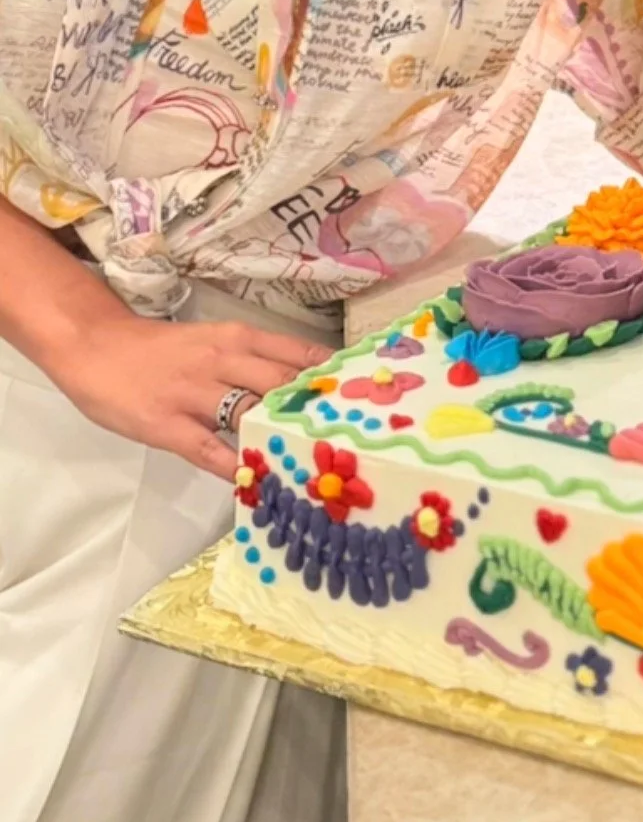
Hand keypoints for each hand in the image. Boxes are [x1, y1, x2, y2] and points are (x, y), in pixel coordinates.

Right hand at [43, 306, 330, 479]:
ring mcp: (194, 393)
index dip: (333, 379)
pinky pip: (208, 450)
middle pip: (282, 385)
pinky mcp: (167, 424)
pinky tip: (257, 483)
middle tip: (351, 441)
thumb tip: (306, 390)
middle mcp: (222, 360)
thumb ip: (257, 362)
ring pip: (249, 414)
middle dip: (316, 413)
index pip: (299, 354)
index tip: (366, 401)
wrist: (98, 347)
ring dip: (280, 439)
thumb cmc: (165, 350)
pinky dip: (234, 467)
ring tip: (314, 467)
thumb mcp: (216, 343)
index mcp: (238, 338)